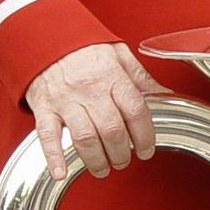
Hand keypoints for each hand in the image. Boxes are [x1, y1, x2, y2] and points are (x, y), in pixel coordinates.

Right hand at [25, 43, 167, 181]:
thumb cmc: (83, 48)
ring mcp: (65, 100)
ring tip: (103, 169)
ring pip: (84, 137)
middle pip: (112, 129)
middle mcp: (89, 89)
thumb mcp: (119, 54)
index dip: (145, 135)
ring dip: (96, 160)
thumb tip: (165, 94)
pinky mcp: (43, 107)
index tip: (146, 149)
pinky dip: (53, 156)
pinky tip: (60, 173)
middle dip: (121, 153)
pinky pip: (47, 134)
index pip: (136, 110)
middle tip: (124, 161)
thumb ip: (141, 77)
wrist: (44, 36)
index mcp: (112, 76)